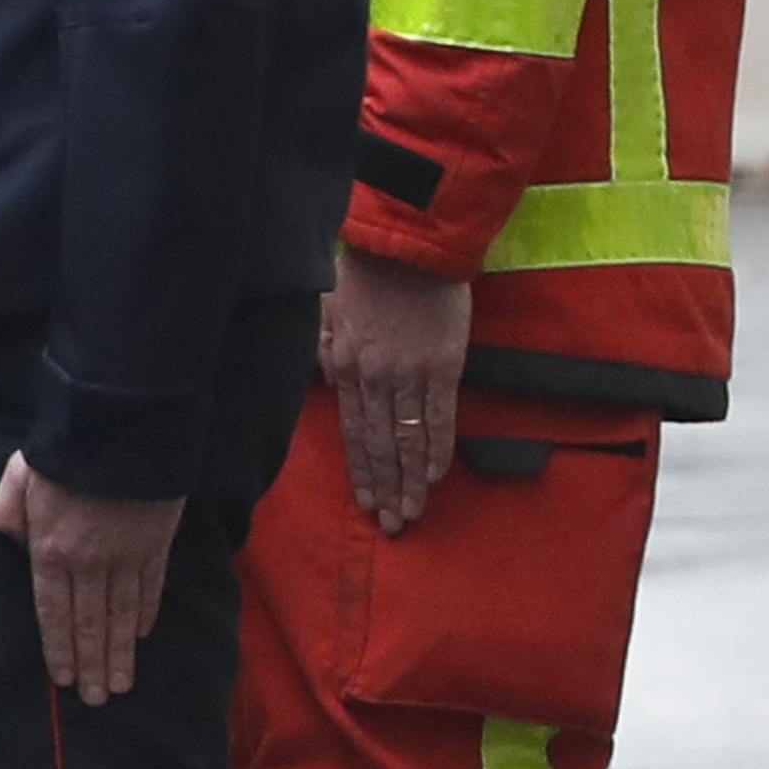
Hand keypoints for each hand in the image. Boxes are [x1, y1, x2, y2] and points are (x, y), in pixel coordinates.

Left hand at [0, 454, 189, 706]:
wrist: (123, 426)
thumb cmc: (64, 449)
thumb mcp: (18, 478)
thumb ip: (8, 513)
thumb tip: (10, 539)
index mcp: (51, 551)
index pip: (52, 612)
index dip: (59, 648)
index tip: (62, 679)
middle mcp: (89, 564)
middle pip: (89, 625)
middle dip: (91, 665)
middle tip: (95, 700)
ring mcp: (126, 557)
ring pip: (122, 616)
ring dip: (120, 654)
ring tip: (120, 685)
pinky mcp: (156, 545)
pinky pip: (150, 589)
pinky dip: (145, 616)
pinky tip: (141, 637)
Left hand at [324, 249, 471, 535]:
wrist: (408, 244)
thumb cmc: (368, 272)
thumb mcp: (329, 309)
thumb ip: (327, 348)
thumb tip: (328, 380)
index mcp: (345, 366)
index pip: (352, 432)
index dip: (361, 470)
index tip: (366, 502)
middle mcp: (373, 378)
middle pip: (377, 444)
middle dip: (385, 488)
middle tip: (392, 524)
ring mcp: (408, 374)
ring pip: (405, 438)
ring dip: (409, 480)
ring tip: (412, 511)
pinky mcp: (442, 365)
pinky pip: (438, 416)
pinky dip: (435, 448)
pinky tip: (433, 476)